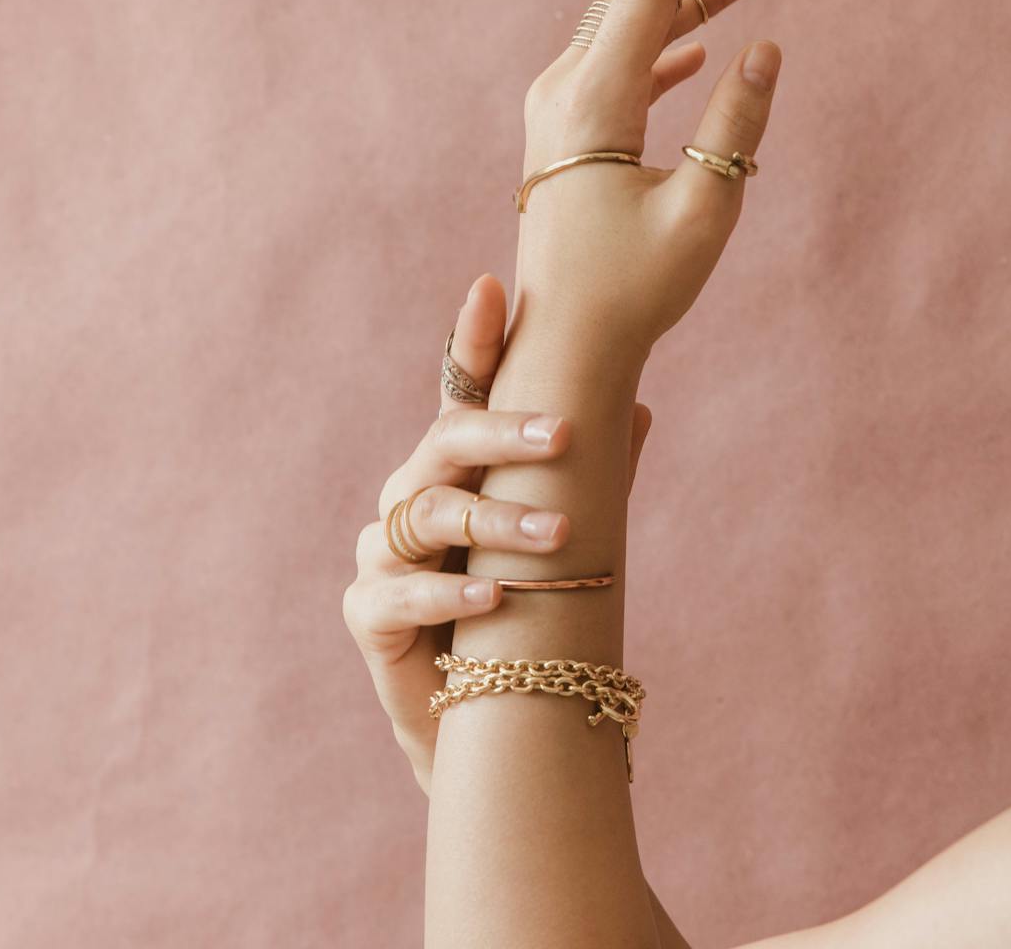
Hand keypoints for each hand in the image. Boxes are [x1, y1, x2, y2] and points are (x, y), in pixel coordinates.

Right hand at [341, 272, 651, 797]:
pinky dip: (446, 592)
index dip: (474, 341)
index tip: (492, 288)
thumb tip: (640, 406)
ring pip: (427, 515)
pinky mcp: (369, 614)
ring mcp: (385, 553)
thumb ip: (596, 478)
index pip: (464, 393)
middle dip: (501, 433)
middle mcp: (414, 497)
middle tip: (562, 435)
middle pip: (444, 443)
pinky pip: (398, 591)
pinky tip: (493, 596)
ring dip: (494, 523)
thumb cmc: (528, 616)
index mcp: (458, 471)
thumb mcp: (568, 543)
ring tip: (553, 536)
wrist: (491, 721)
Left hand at [511, 0, 782, 354]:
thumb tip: (766, 49)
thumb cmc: (635, 291)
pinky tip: (703, 37)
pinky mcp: (566, 134)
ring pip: (632, 26)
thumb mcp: (703, 212)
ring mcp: (558, 111)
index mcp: (591, 102)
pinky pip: (622, 64)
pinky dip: (668, 40)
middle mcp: (563, 92)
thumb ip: (735, 126)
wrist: (565, 343)